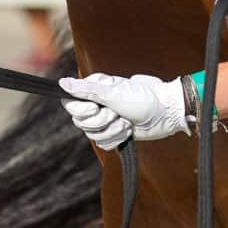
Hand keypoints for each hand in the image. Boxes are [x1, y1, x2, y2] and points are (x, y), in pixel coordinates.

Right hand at [59, 73, 187, 150]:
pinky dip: (117, 139)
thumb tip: (62, 82)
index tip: (96, 107)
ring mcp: (106, 120)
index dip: (81, 110)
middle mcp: (97, 105)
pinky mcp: (115, 134)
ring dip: (112, 130)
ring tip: (126, 122)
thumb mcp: (112, 92)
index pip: (71, 104)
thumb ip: (86, 90)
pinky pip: (104, 145)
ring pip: (93, 136)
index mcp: (94, 90)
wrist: (165, 114)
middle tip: (117, 113)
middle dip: (101, 121)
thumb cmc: (142, 98)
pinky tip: (128, 131)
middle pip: (81, 122)